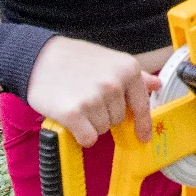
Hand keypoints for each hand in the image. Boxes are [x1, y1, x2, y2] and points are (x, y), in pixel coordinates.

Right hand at [26, 36, 161, 146]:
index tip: (143, 136)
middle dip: (105, 114)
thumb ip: (135, 76)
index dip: (142, 124)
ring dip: (91, 123)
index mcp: (128, 69)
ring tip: (77, 102)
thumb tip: (156, 85)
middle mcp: (114, 84)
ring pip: (103, 129)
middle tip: (88, 98)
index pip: (142, 106)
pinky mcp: (74, 113)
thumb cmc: (75, 60)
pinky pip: (88, 138)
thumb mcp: (110, 60)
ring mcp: (94, 98)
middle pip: (119, 120)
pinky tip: (72, 118)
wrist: (39, 57)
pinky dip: (80, 134)